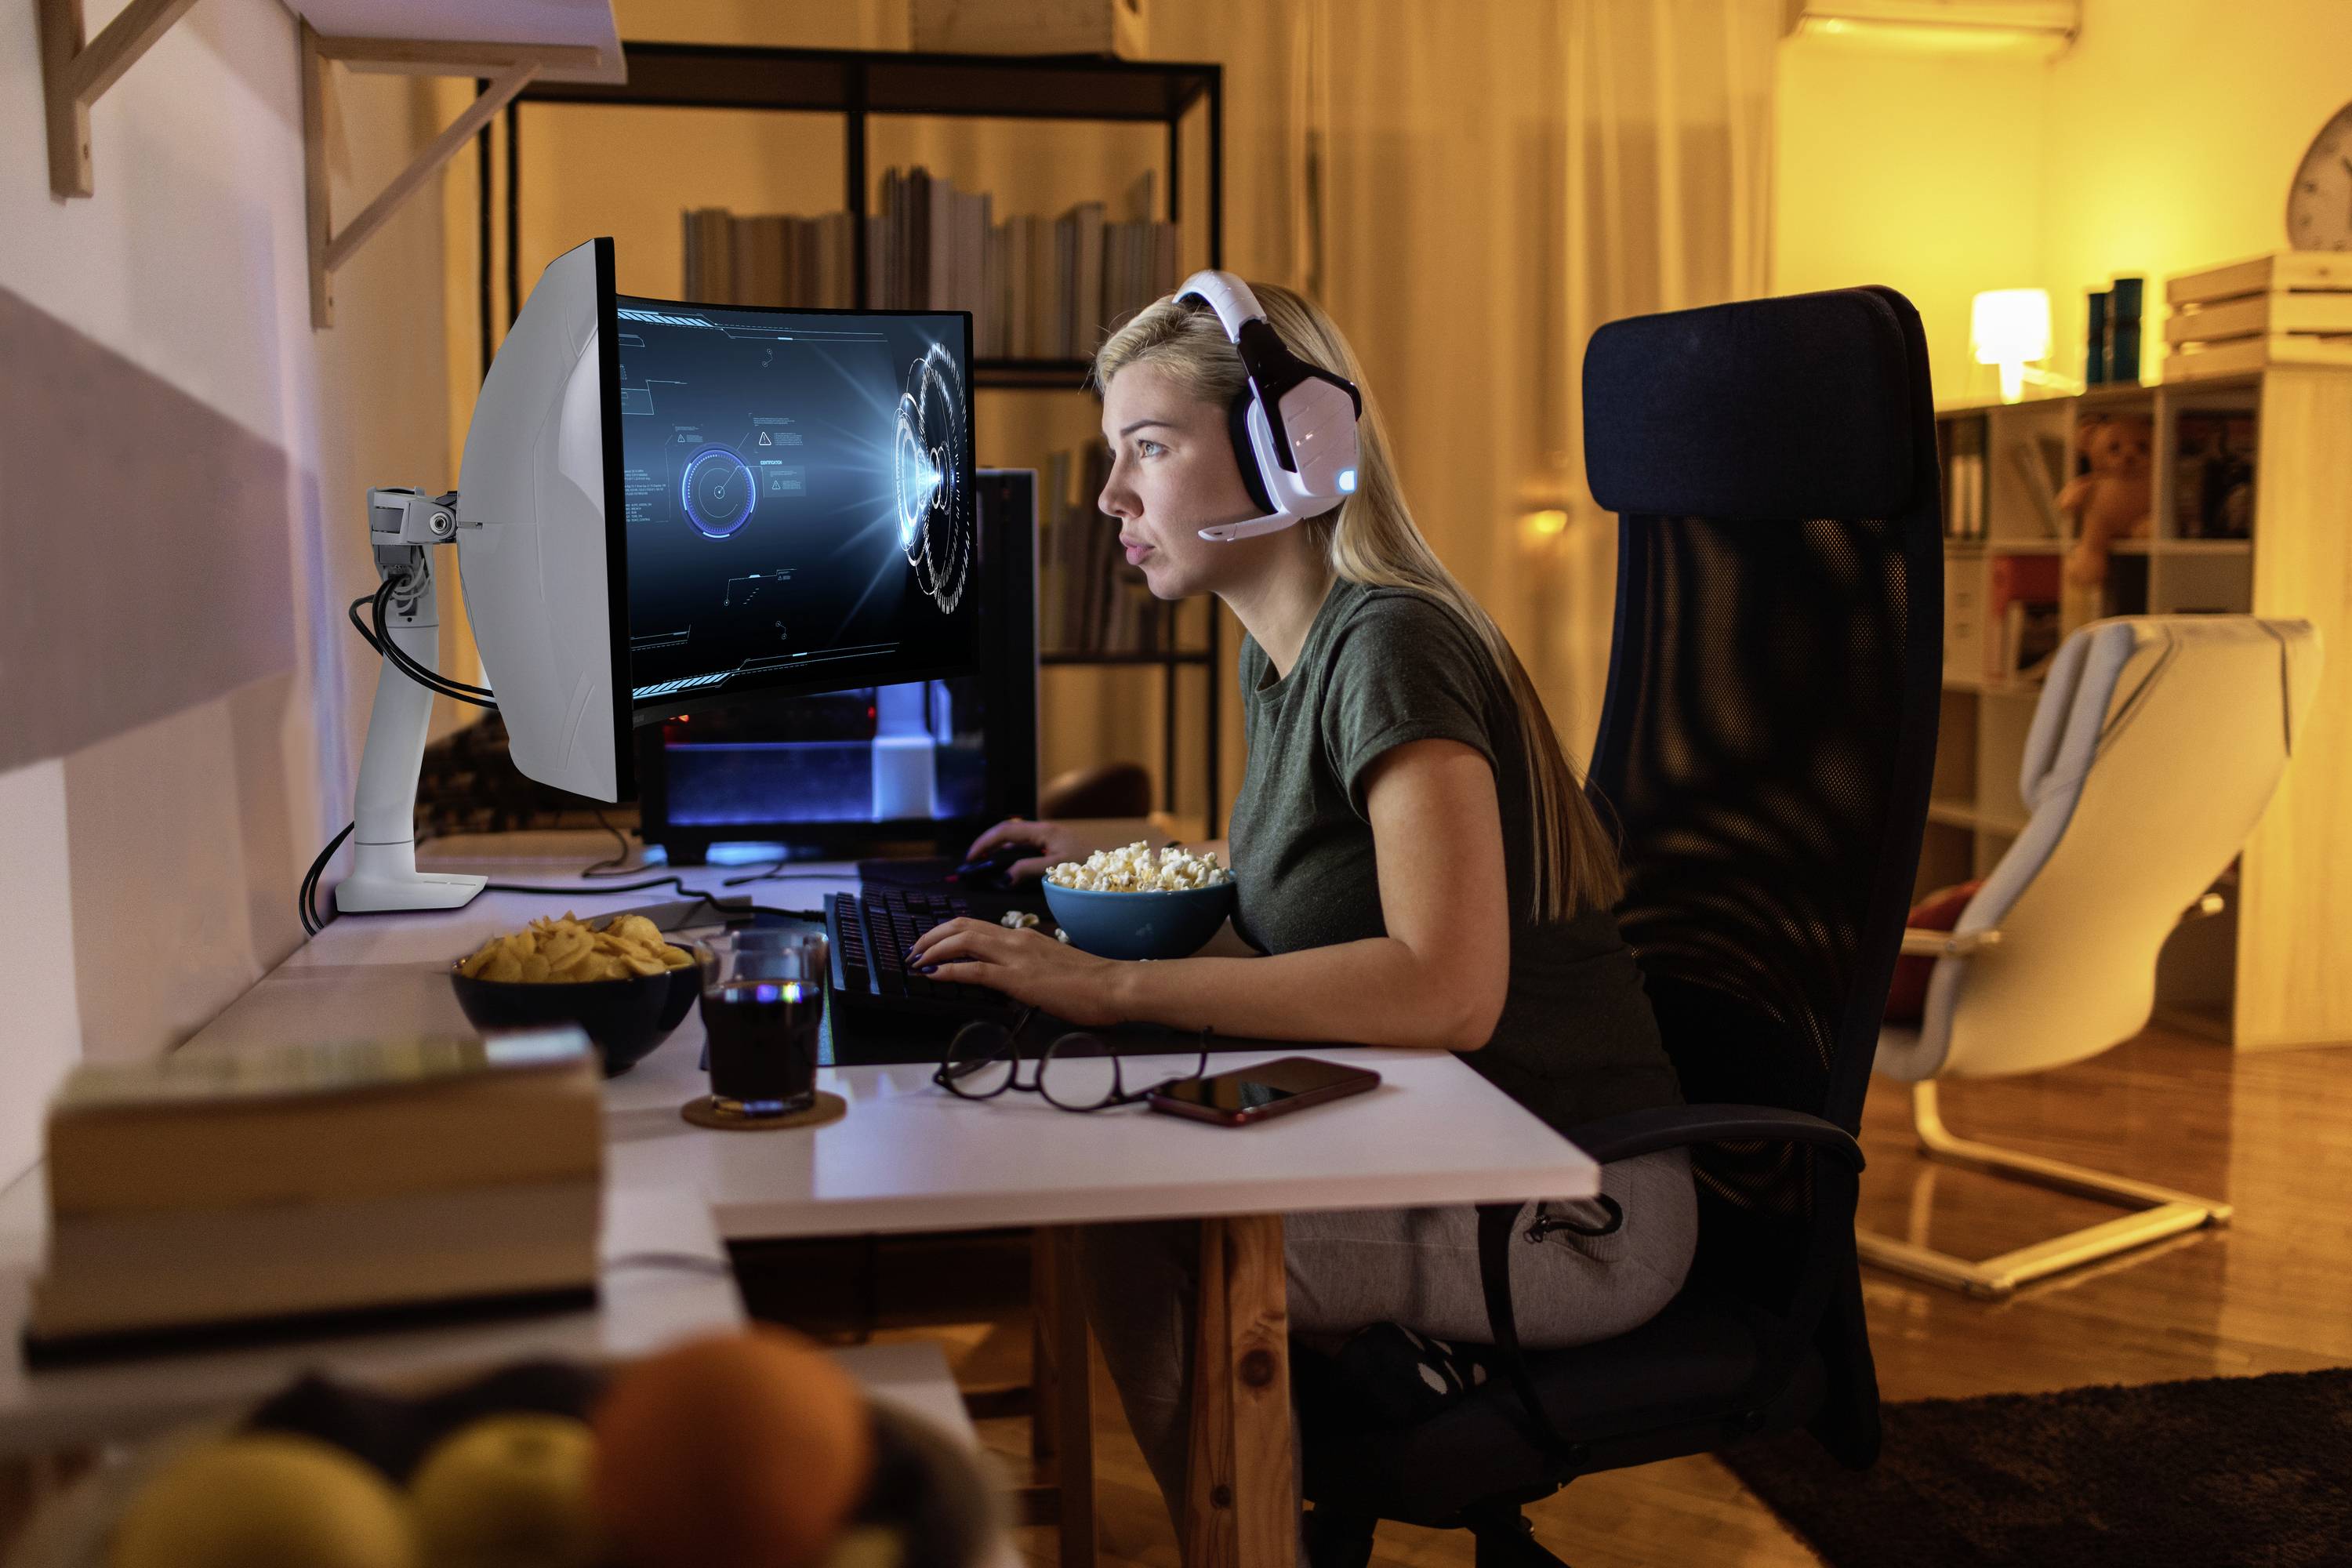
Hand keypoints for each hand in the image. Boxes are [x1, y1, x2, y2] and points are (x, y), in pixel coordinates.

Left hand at [907, 918, 1127, 1026]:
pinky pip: (974, 969)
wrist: (1114, 986)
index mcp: (1024, 937)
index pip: (977, 926)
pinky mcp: (1017, 978)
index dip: (948, 932)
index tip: (931, 945)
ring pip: (962, 940)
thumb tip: (1011, 980)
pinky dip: (948, 969)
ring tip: (917, 961)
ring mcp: (1016, 956)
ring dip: (933, 949)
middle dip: (931, 936)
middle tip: (915, 951)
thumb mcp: (1052, 968)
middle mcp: (1016, 939)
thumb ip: (1029, 968)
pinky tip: (934, 975)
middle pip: (962, 926)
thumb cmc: (1091, 982)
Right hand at [960, 817, 1122, 884]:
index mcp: (1043, 831)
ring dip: (998, 851)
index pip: (1005, 831)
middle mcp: (1044, 831)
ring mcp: (1049, 838)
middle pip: (1007, 832)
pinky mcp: (1054, 847)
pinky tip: (1007, 869)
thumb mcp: (1057, 869)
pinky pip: (1026, 848)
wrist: (1119, 867)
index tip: (970, 858)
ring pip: (1016, 840)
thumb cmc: (1092, 867)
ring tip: (983, 867)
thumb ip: (1029, 870)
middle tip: (972, 863)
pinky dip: (1012, 856)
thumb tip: (1004, 876)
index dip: (984, 843)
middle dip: (987, 845)